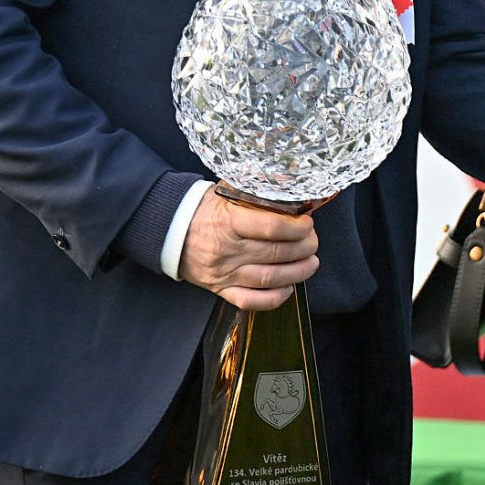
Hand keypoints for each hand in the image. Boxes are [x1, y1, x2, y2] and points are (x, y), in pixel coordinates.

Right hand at [178, 190, 320, 309]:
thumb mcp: (230, 190)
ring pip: (268, 278)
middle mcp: (227, 250)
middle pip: (275, 253)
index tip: (308, 223)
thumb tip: (292, 183)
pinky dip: (274, 298)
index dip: (296, 227)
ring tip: (311, 262)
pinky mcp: (221, 289)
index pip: (270, 227)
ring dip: (297, 272)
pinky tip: (289, 288)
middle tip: (313, 242)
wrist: (171, 230)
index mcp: (229, 221)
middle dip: (303, 248)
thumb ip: (260, 188)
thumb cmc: (206, 208)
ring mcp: (224, 273)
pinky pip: (250, 300)